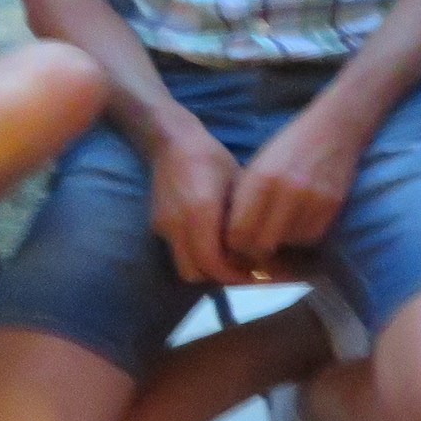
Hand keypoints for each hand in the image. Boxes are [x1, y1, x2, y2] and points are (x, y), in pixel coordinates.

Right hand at [149, 118, 252, 285]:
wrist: (171, 142)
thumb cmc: (211, 158)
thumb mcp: (238, 183)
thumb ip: (245, 217)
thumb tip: (263, 246)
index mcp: (200, 212)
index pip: (213, 262)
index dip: (234, 275)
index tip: (256, 273)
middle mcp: (177, 225)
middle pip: (195, 272)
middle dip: (221, 277)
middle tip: (246, 272)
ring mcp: (163, 227)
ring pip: (184, 266)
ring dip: (207, 269)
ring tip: (232, 261)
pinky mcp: (157, 226)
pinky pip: (178, 252)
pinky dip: (196, 257)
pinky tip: (216, 246)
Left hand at [224, 101, 366, 269]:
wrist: (334, 129)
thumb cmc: (288, 148)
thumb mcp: (257, 167)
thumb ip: (244, 201)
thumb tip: (232, 241)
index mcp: (260, 178)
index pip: (238, 232)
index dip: (233, 246)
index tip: (235, 246)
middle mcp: (286, 189)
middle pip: (262, 243)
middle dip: (255, 251)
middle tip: (254, 248)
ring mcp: (312, 198)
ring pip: (287, 243)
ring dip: (281, 242)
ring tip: (279, 228)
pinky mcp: (333, 204)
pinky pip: (311, 237)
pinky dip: (302, 236)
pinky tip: (298, 222)